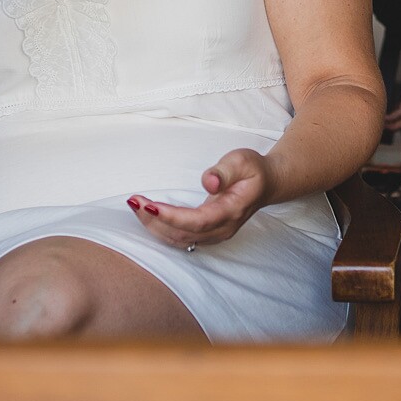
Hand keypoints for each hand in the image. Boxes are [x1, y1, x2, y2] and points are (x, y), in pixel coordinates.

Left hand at [128, 149, 272, 249]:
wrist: (266, 184)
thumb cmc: (253, 170)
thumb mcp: (242, 160)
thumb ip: (225, 171)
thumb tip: (209, 182)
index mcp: (231, 211)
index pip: (198, 221)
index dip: (172, 216)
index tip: (150, 205)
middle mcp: (222, 229)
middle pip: (183, 234)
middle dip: (155, 220)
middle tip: (134, 200)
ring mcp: (214, 235)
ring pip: (178, 240)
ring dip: (154, 226)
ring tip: (135, 205)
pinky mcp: (206, 234)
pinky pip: (179, 238)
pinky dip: (160, 229)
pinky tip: (147, 214)